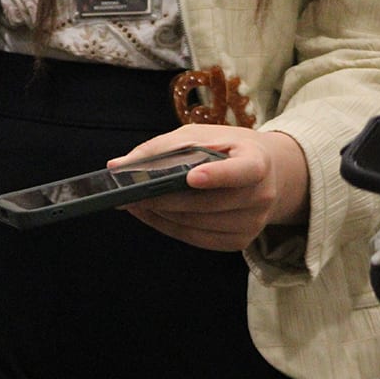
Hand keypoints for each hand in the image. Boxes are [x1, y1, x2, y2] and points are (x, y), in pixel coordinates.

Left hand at [111, 124, 309, 250]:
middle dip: (165, 199)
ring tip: (135, 202)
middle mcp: (262, 195)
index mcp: (258, 161)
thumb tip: (116, 167)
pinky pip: (196, 238)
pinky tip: (151, 214)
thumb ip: (158, 149)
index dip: (218, 176)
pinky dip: (168, 227)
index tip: (192, 177)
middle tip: (130, 194)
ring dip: (161, 215)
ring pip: (196, 224)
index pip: (243, 172)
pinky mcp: (239, 241)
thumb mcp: (198, 137)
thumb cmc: (224, 149)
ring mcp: (253, 223)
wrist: (263, 172)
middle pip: (207, 204)